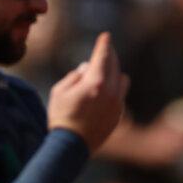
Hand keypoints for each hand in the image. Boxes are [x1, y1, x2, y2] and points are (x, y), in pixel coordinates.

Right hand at [46, 32, 128, 150]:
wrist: (71, 147)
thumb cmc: (61, 117)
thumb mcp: (59, 91)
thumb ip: (74, 76)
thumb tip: (87, 69)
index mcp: (94, 83)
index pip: (102, 56)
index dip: (103, 44)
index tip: (106, 35)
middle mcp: (110, 92)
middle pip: (114, 65)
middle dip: (110, 55)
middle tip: (106, 49)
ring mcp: (117, 104)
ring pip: (122, 79)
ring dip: (115, 72)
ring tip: (105, 71)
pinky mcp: (118, 115)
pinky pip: (121, 95)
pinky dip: (115, 88)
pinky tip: (105, 90)